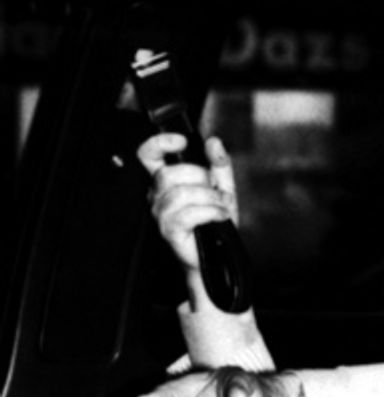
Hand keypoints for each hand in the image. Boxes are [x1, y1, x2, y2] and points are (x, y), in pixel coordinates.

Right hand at [137, 133, 239, 272]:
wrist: (218, 255)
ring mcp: (161, 214)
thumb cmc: (214, 222)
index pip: (148, 156)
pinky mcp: (169, 230)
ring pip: (182, 193)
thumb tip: (213, 142)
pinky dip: (211, 212)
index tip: (180, 141)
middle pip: (171, 173)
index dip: (159, 144)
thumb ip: (219, 165)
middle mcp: (157, 196)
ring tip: (221, 206)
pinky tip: (220, 216)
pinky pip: (189, 213)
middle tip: (217, 192)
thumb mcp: (222, 188)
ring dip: (211, 198)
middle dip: (202, 178)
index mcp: (166, 181)